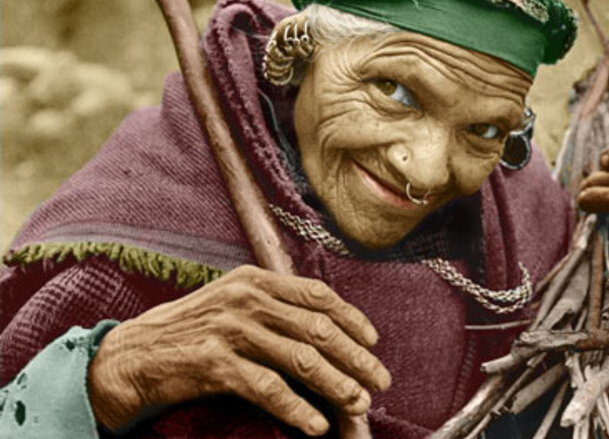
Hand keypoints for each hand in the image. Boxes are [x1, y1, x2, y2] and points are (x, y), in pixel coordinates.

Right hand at [87, 265, 390, 435]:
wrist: (133, 356)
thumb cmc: (191, 331)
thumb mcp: (231, 304)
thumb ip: (272, 306)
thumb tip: (323, 325)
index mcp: (255, 279)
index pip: (317, 295)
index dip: (351, 319)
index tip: (373, 342)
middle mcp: (246, 298)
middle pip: (317, 328)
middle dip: (355, 356)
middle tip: (380, 380)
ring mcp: (230, 329)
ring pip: (300, 359)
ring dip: (336, 384)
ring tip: (358, 403)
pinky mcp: (215, 363)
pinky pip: (268, 389)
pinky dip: (297, 409)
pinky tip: (316, 424)